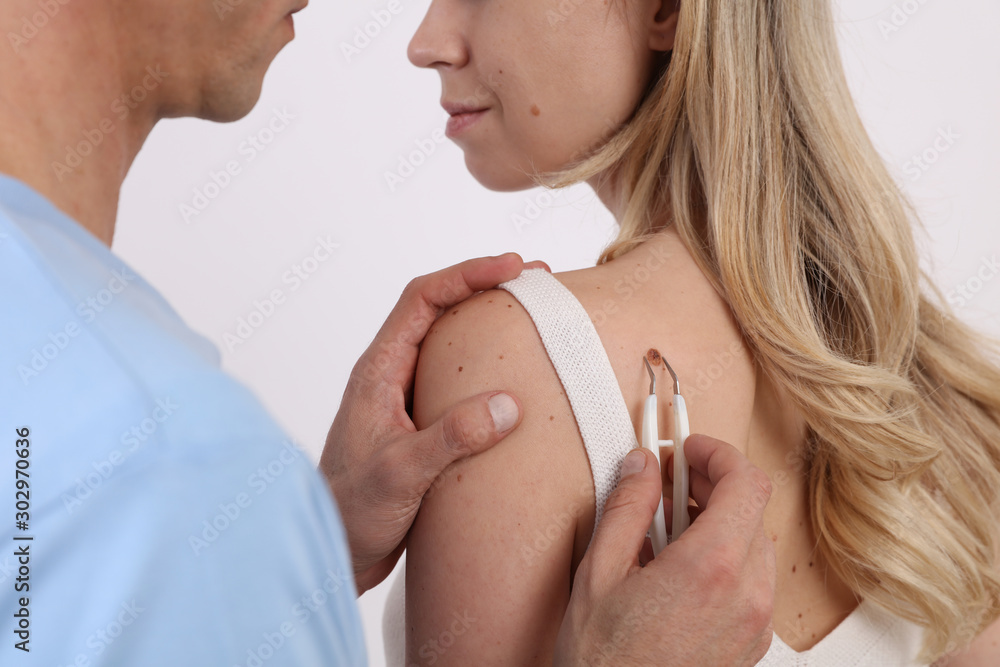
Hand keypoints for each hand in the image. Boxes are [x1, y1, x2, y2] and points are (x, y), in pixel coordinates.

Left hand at [319, 254, 549, 593]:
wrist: (333, 551)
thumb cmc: (350, 511)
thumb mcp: (402, 475)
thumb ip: (451, 438)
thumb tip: (506, 405)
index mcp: (378, 371)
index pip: (422, 300)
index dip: (467, 275)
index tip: (513, 267)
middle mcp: (391, 375)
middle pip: (439, 310)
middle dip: (486, 288)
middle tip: (537, 281)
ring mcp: (406, 398)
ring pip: (450, 344)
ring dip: (489, 326)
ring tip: (534, 319)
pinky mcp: (421, 423)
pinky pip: (458, 381)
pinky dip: (488, 368)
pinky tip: (517, 381)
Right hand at [553, 434, 775, 665]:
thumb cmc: (604, 661)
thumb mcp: (599, 573)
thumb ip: (627, 507)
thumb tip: (642, 465)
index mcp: (712, 569)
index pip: (746, 482)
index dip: (718, 453)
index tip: (687, 449)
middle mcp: (747, 595)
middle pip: (753, 510)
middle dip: (712, 484)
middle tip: (669, 482)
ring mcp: (755, 623)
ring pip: (755, 544)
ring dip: (719, 521)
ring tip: (667, 529)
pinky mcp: (751, 643)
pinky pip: (752, 580)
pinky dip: (724, 557)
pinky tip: (679, 567)